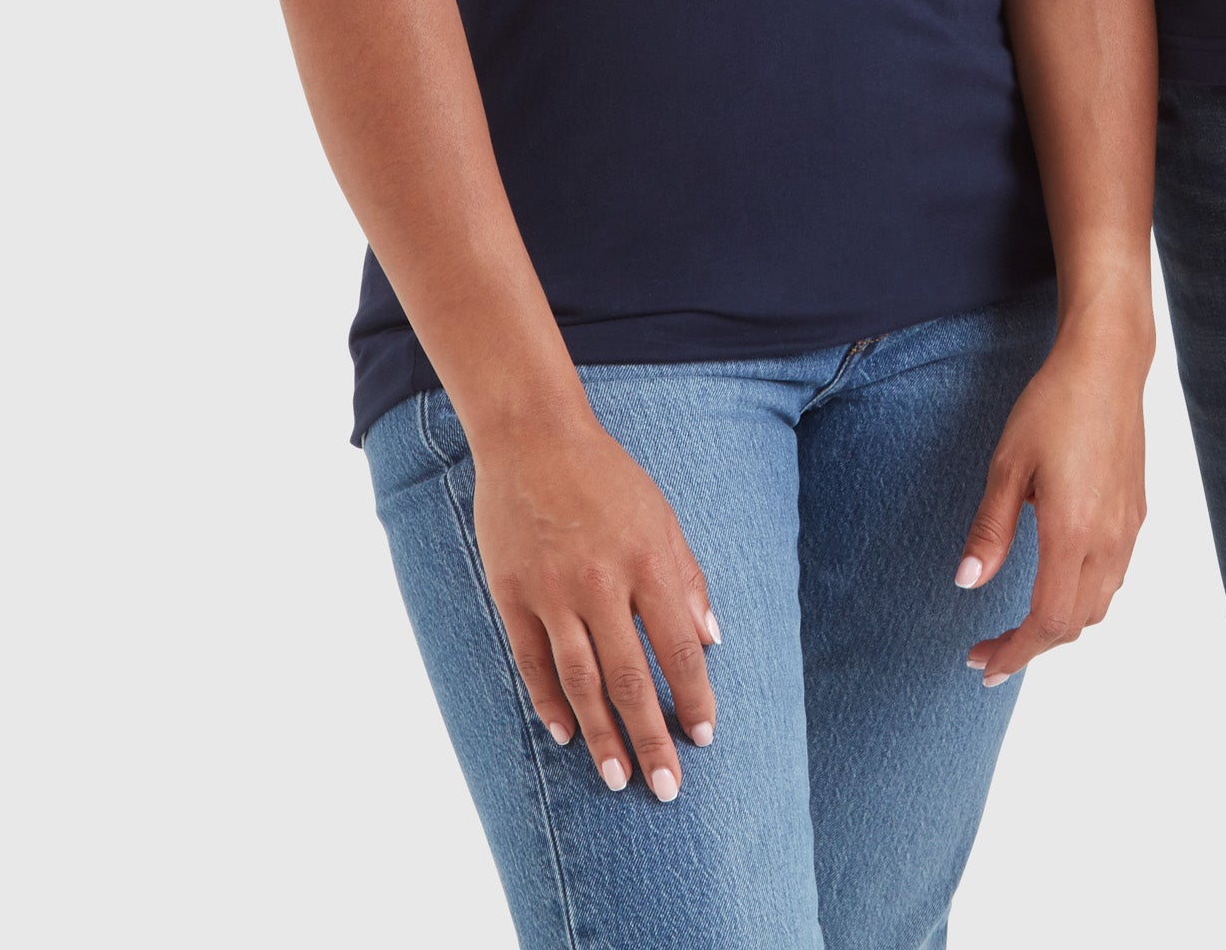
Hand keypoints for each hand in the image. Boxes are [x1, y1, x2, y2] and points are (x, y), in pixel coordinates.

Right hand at [471, 405, 721, 800]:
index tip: (704, 737)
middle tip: (666, 788)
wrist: (532, 438)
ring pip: (581, 681)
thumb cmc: (606, 477)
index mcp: (647, 560)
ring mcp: (553, 591)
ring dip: (601, 735)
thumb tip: (712, 640)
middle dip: (652, 738)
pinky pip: (532, 662)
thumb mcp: (660, 516)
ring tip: (617, 777)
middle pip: (632, 677)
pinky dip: (548, 702)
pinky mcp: (512, 594)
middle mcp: (602, 582)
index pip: (679, 647)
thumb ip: (687, 579)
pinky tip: (565, 734)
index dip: (694, 697)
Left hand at [954, 318, 1147, 687]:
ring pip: (1098, 603)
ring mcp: (1128, 528)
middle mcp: (1108, 539)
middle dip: (1032, 645)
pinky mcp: (1136, 512)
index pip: (1049, 621)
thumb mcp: (1008, 464)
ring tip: (1020, 622)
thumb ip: (991, 529)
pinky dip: (1083, 596)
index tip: (983, 665)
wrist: (1107, 363)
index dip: (1015, 652)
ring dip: (1059, 624)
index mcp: (1073, 532)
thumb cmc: (1053, 405)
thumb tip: (968, 582)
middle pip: (1075, 623)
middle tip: (989, 649)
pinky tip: (1057, 578)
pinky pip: (1113, 575)